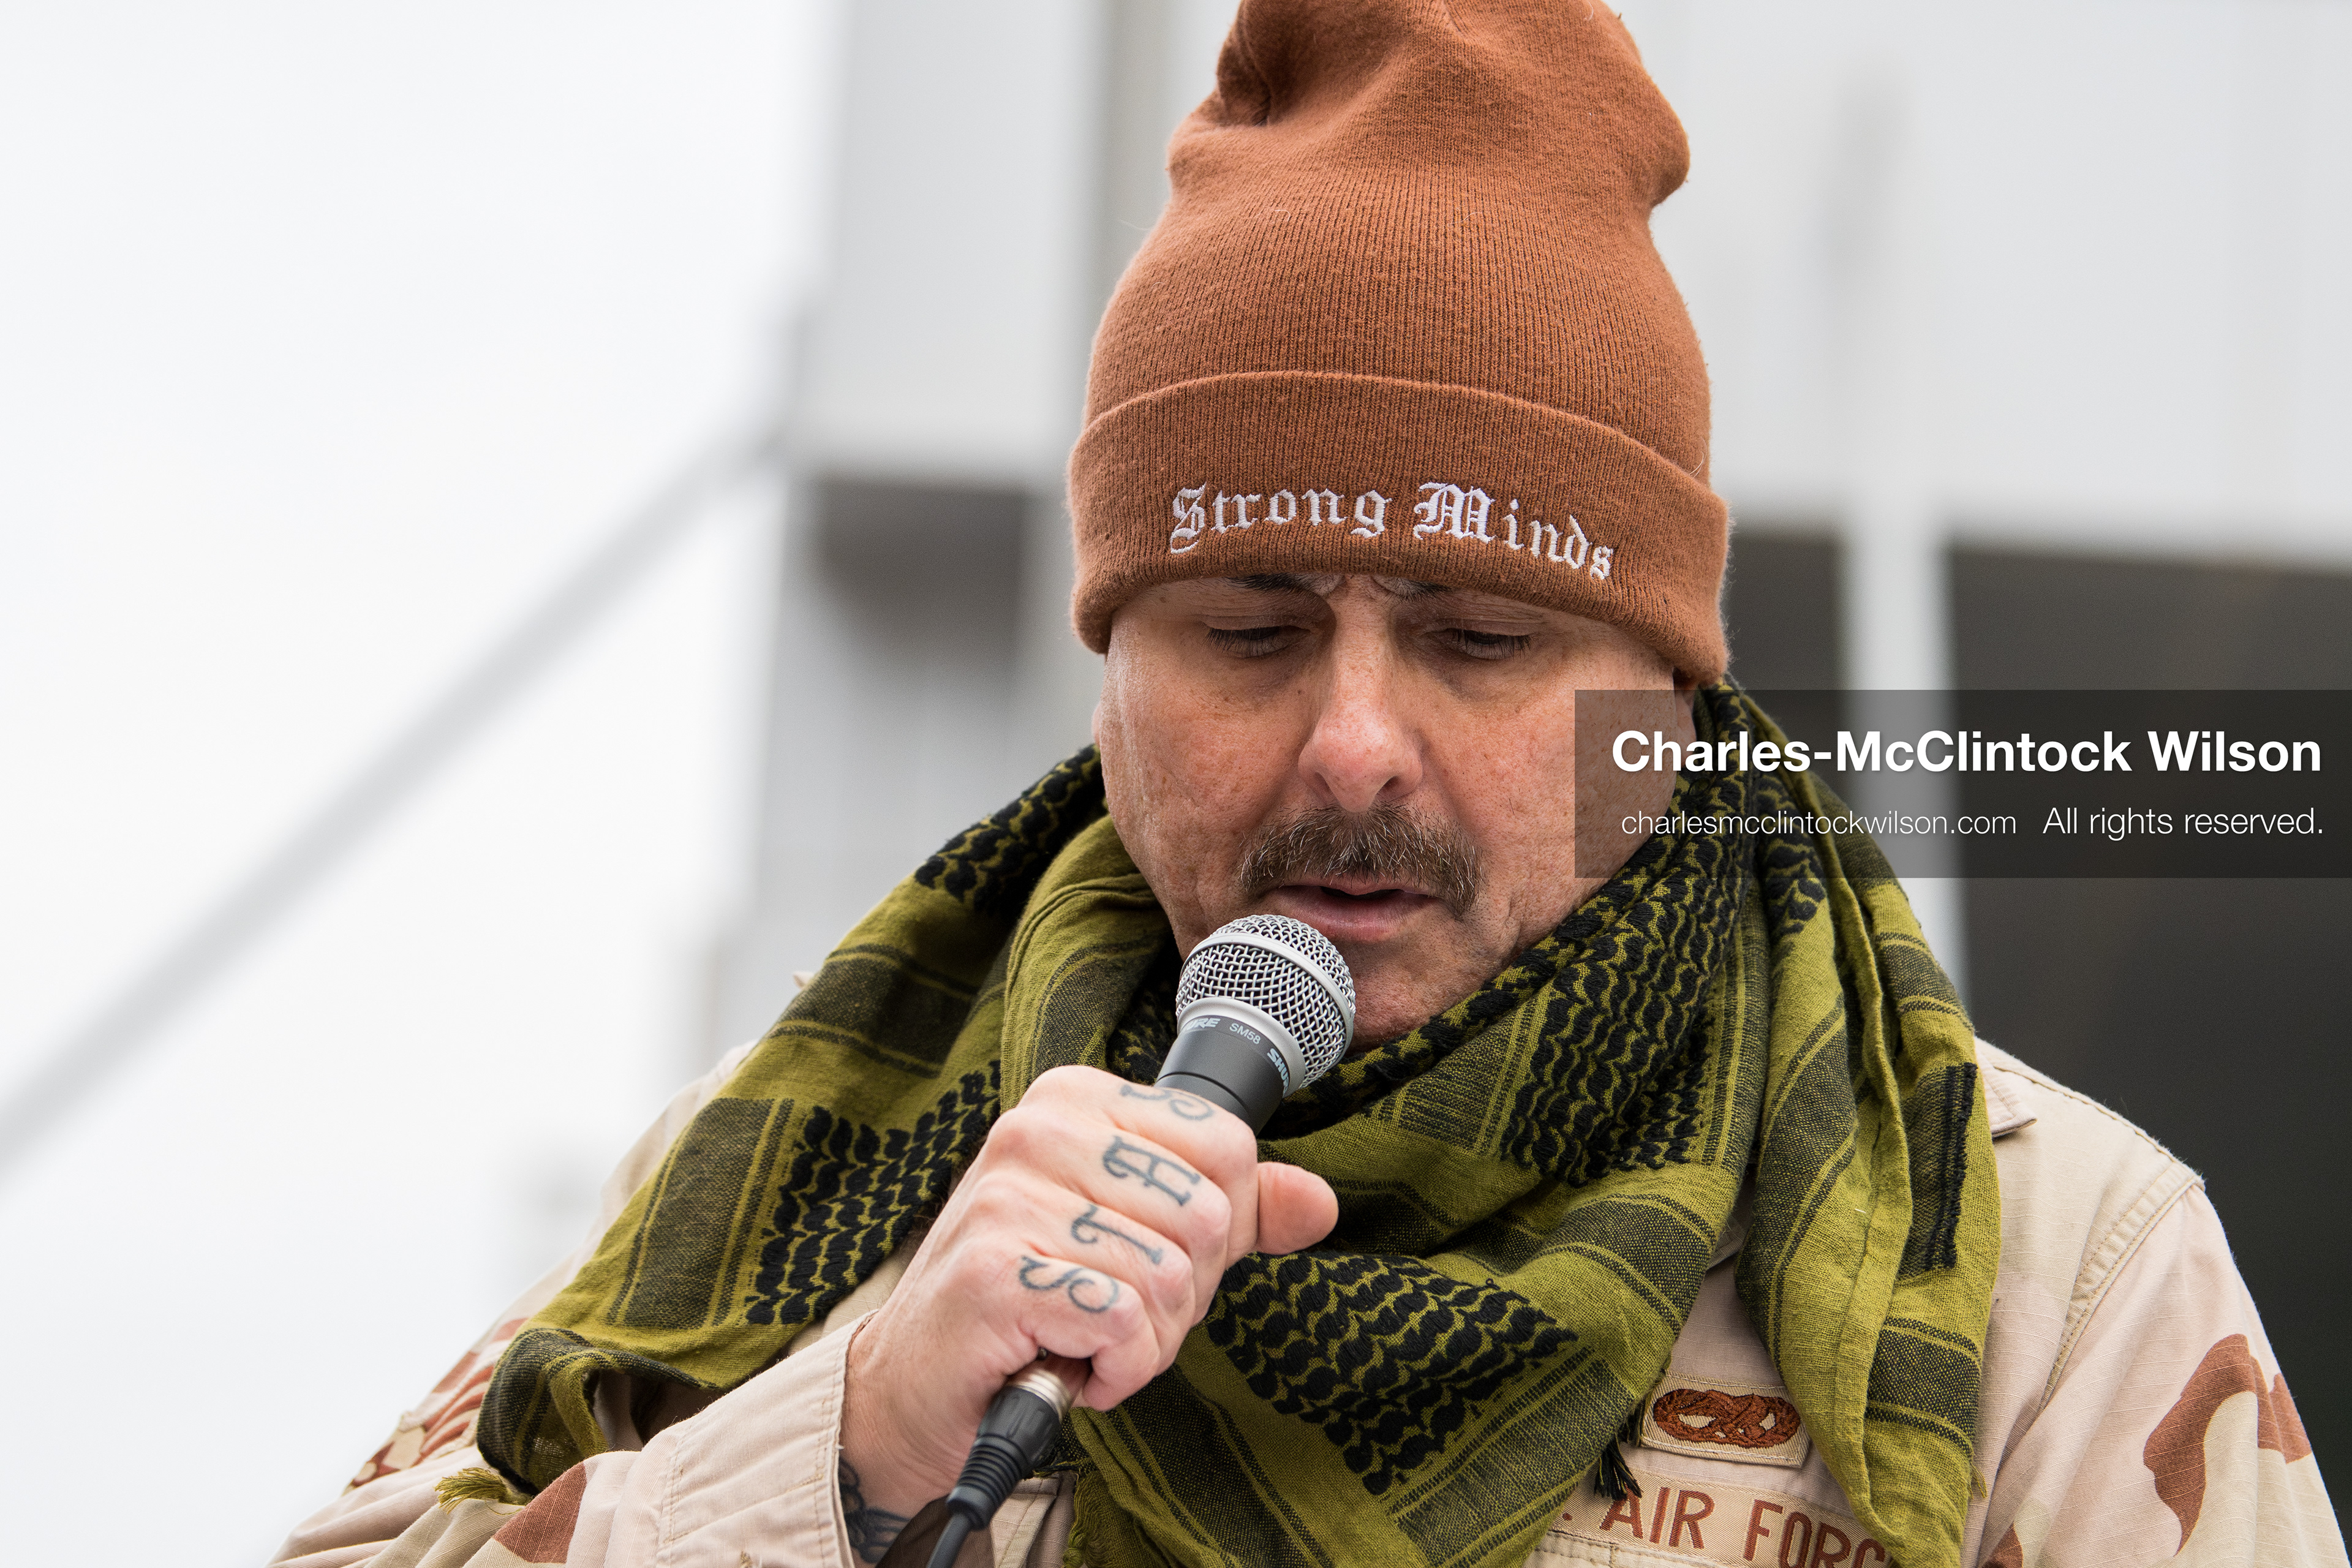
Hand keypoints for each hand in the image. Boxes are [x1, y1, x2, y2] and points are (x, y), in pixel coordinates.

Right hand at [837, 1065, 1337, 1529]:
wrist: (910, 1385)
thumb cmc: (1029, 1303)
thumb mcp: (1136, 1237)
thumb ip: (1229, 1211)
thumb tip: (1317, 1201)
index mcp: (1075, 1099)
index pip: (1226, 1145)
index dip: (1217, 1230)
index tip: (1150, 1259)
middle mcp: (1036, 1130)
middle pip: (1208, 1216)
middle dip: (1182, 1295)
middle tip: (1110, 1312)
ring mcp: (1009, 1197)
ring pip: (1171, 1279)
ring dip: (1146, 1342)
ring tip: (1082, 1338)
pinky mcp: (996, 1272)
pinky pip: (1126, 1322)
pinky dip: (1116, 1370)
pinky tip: (1066, 1362)